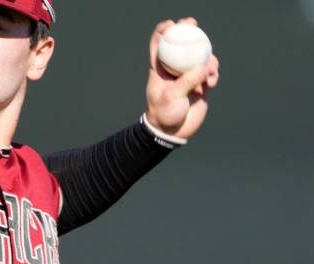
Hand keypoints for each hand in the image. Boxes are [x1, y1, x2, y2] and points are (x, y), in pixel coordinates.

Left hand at [145, 18, 219, 138]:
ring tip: (209, 72)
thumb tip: (204, 66)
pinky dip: (213, 73)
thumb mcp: (172, 96)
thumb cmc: (164, 113)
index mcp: (159, 68)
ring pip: (200, 55)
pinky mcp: (201, 83)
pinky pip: (210, 71)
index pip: (158, 44)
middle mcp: (174, 68)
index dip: (163, 30)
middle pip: (181, 43)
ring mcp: (188, 75)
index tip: (171, 24)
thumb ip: (188, 80)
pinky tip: (212, 82)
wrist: (173, 131)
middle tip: (193, 24)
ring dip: (207, 57)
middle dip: (188, 30)